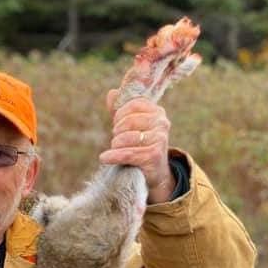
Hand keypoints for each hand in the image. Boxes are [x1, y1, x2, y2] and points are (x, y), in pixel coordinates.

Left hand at [99, 89, 174, 203]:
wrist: (155, 173)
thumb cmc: (140, 146)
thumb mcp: (131, 127)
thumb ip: (120, 110)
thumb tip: (112, 93)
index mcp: (157, 111)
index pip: (133, 104)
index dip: (119, 115)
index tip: (117, 125)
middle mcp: (162, 123)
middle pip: (128, 121)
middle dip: (117, 132)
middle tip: (117, 141)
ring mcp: (160, 139)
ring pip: (126, 138)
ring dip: (115, 145)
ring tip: (117, 150)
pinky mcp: (154, 155)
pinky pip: (127, 153)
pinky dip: (113, 156)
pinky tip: (104, 158)